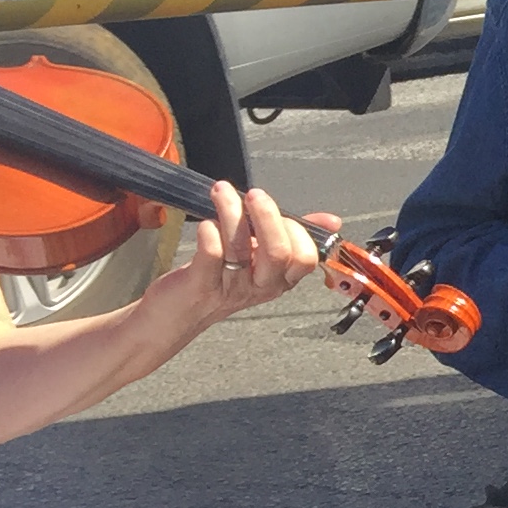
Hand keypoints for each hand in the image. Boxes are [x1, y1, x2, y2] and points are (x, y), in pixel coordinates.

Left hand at [150, 182, 326, 332]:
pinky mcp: (201, 285)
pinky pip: (211, 254)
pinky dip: (209, 232)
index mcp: (280, 278)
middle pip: (278, 252)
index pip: (305, 257)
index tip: (273, 207)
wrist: (176, 314)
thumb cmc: (219, 280)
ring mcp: (231, 287)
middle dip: (266, 216)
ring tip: (221, 192)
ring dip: (230, 212)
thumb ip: (292, 236)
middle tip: (254, 195)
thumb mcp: (260, 258)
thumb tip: (331, 221)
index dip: (293, 228)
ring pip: (240, 247)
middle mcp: (260, 286)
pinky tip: (205, 224)